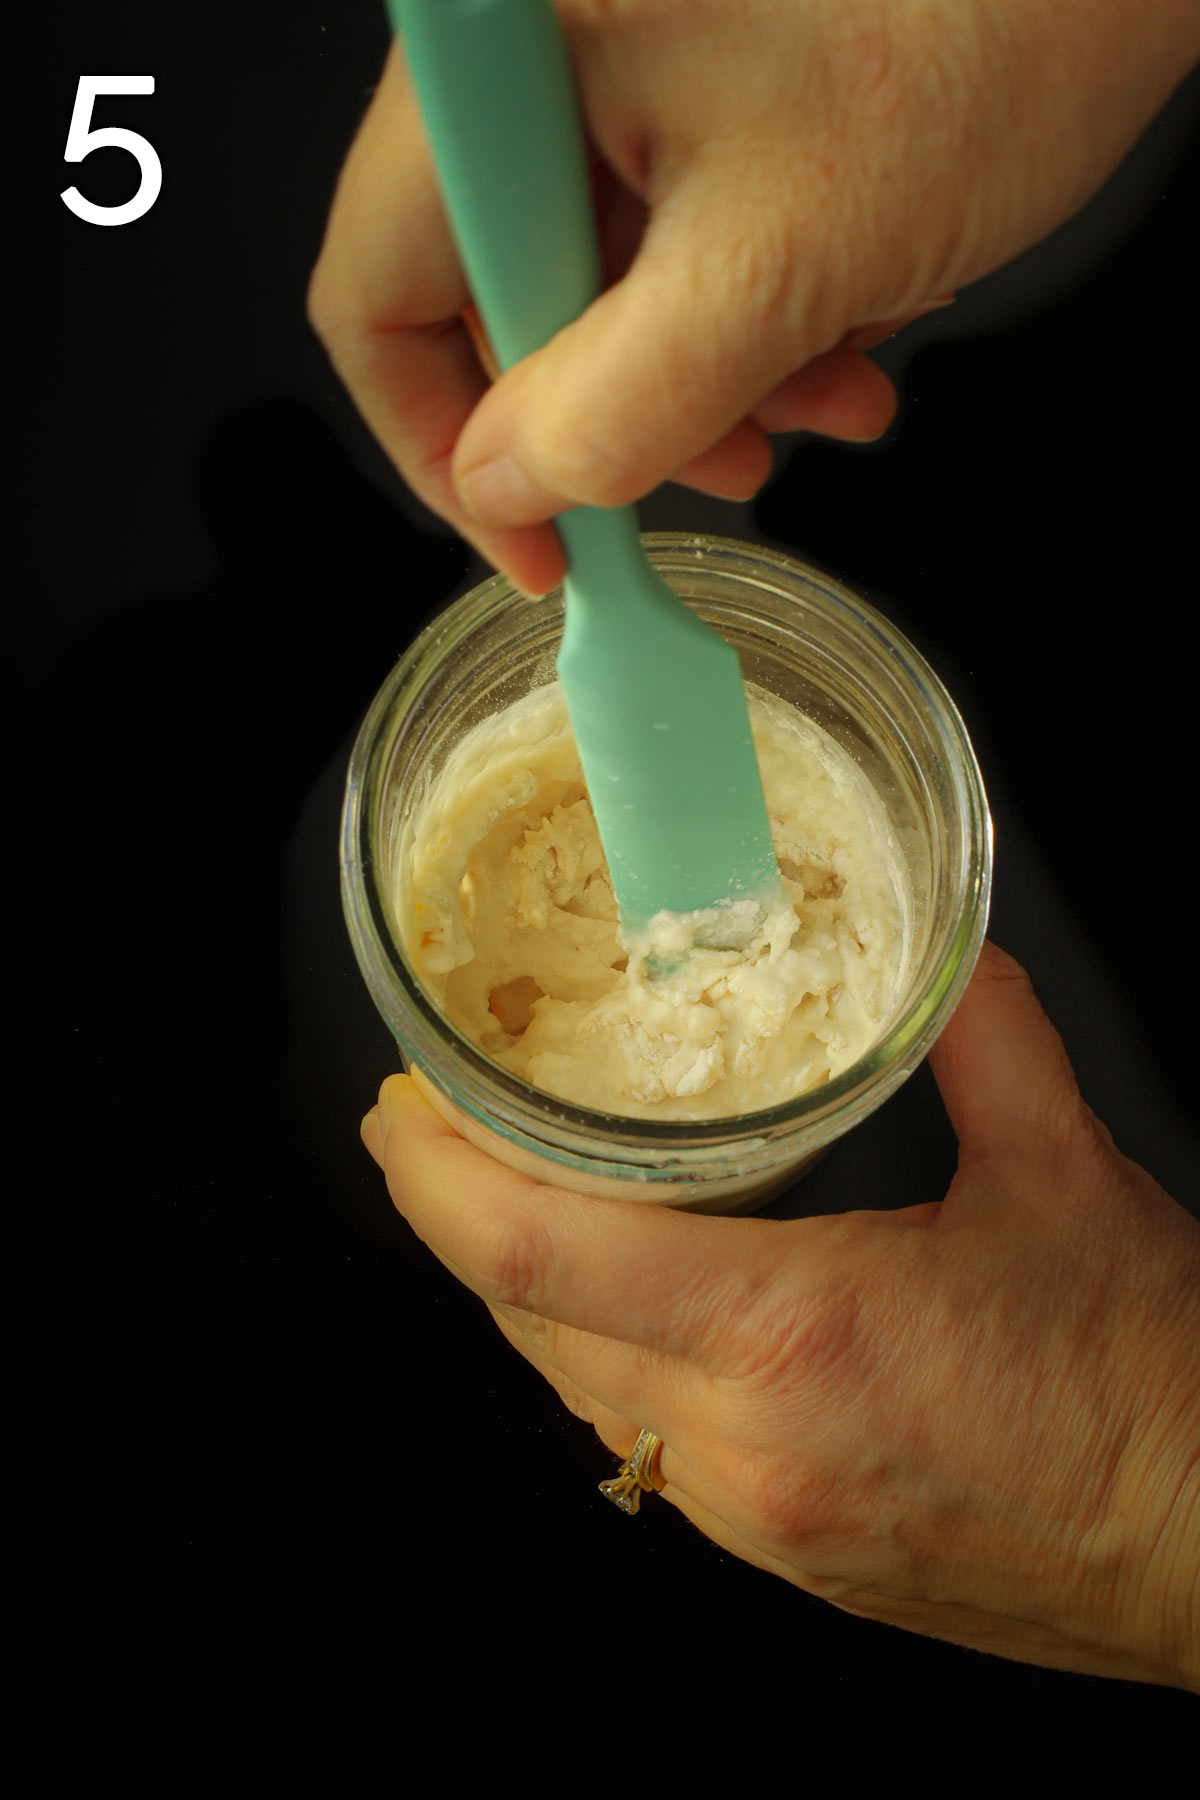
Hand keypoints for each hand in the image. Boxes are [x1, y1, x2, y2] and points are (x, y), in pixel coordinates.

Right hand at [309, 0, 1198, 592]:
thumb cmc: (976, 30)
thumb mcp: (769, 273)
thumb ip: (609, 408)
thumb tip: (509, 486)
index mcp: (509, 62)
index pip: (377, 288)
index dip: (438, 448)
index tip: (527, 541)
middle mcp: (542, 50)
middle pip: (495, 296)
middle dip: (613, 419)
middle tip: (704, 484)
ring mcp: (623, 62)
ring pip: (600, 282)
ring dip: (705, 384)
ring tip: (817, 413)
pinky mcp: (699, 79)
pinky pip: (678, 237)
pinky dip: (752, 320)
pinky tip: (841, 350)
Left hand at [362, 941, 1199, 1688]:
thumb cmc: (1154, 1382)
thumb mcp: (1067, 1176)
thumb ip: (984, 1037)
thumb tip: (950, 954)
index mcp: (794, 1334)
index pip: (536, 1259)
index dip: (435, 1180)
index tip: (395, 1111)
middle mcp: (748, 1444)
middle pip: (529, 1326)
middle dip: (461, 1222)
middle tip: (439, 1129)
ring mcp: (758, 1517)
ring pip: (578, 1394)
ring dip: (530, 1295)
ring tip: (520, 1197)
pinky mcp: (787, 1554)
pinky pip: (644, 1446)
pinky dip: (605, 1360)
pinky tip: (633, 1306)